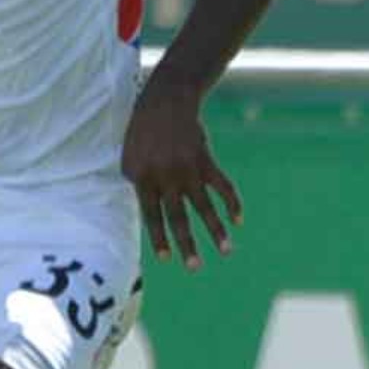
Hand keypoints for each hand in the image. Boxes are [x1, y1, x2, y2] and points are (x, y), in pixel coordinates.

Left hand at [122, 80, 240, 270]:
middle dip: (187, 244)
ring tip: (226, 251)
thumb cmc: (142, 132)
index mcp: (143, 177)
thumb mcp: (130, 156)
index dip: (159, 237)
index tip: (166, 258)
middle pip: (179, 217)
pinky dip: (232, 203)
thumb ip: (139, 184)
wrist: (166, 101)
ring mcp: (188, 169)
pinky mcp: (206, 161)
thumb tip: (151, 212)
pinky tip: (238, 220)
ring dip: (216, 231)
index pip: (151, 215)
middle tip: (194, 267)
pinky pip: (223, 186)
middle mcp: (166, 176)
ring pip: (205, 206)